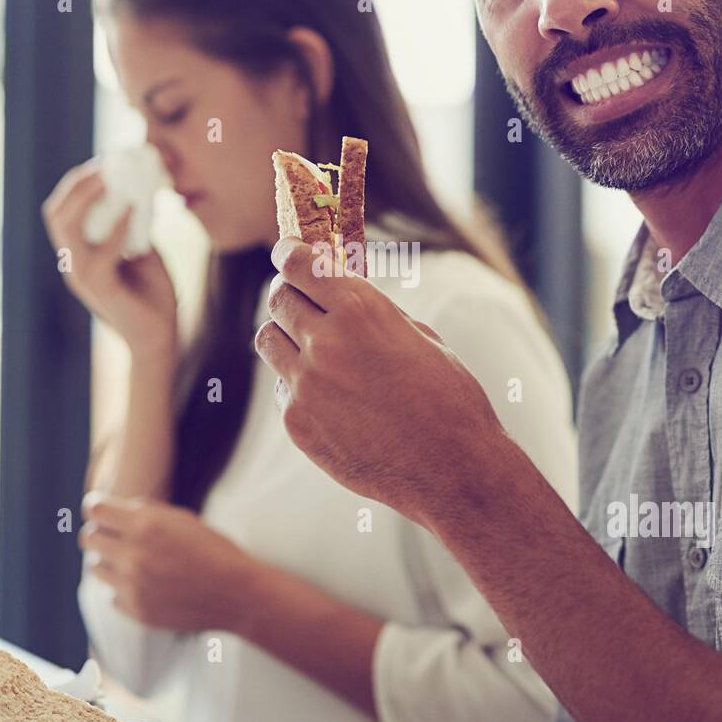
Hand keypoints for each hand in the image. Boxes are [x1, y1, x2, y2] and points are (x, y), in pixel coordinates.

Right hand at [41, 160, 177, 357]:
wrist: (160, 337)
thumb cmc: (152, 294)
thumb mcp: (142, 251)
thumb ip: (134, 226)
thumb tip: (142, 192)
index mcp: (79, 254)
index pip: (61, 212)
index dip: (76, 184)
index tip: (102, 163)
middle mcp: (74, 264)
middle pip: (56, 216)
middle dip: (77, 185)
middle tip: (104, 166)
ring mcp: (83, 278)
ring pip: (68, 232)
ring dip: (88, 200)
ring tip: (111, 180)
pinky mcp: (102, 290)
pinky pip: (100, 255)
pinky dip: (116, 229)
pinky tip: (134, 210)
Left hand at [78, 493, 259, 632]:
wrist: (237, 594)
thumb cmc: (214, 550)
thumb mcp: (184, 519)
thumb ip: (147, 512)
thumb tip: (118, 509)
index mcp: (146, 525)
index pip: (95, 509)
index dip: (98, 507)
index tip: (103, 512)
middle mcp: (134, 554)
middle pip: (88, 537)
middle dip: (100, 533)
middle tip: (116, 536)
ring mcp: (132, 586)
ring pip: (96, 566)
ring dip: (110, 561)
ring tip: (134, 561)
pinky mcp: (135, 610)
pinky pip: (112, 594)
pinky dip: (124, 589)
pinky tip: (147, 585)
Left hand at [253, 237, 507, 528]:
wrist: (452, 469)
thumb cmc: (449, 398)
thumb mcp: (420, 337)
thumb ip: (375, 313)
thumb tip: (342, 294)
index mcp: (360, 310)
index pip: (298, 264)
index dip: (289, 253)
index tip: (286, 251)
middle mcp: (325, 342)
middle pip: (278, 299)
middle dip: (289, 293)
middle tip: (301, 299)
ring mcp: (306, 385)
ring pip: (268, 340)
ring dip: (286, 336)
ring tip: (313, 348)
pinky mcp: (297, 422)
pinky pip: (283, 387)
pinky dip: (299, 384)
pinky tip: (332, 398)